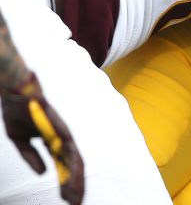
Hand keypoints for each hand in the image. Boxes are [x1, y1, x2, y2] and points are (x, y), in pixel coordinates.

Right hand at [1, 72, 83, 204]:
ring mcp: (63, 135)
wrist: (18, 94)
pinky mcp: (61, 131)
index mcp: (53, 142)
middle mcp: (62, 139)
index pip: (64, 165)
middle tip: (75, 203)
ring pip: (75, 161)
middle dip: (75, 186)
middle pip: (73, 166)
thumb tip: (43, 174)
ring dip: (75, 181)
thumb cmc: (19, 114)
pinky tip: (72, 180)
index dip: (67, 181)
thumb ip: (32, 157)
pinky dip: (72, 166)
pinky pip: (69, 151)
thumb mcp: (21, 141)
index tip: (67, 197)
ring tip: (74, 198)